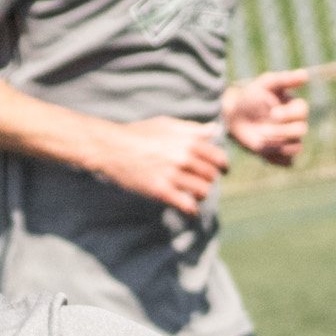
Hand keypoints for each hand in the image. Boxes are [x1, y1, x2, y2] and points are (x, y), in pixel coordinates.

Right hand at [99, 115, 228, 211]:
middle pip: (211, 175)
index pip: (218, 157)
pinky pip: (186, 205)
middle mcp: (183, 157)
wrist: (112, 147)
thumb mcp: (166, 124)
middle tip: (202, 182)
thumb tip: (214, 130)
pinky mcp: (161, 190)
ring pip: (202, 190)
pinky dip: (191, 210)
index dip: (223, 166)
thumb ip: (192, 129)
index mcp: (187, 141)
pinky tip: (190, 210)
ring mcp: (172, 174)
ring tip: (194, 195)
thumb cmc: (138, 133)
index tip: (222, 171)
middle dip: (209, 180)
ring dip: (201, 195)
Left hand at [224, 71, 308, 167]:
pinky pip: (287, 162)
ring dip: (279, 145)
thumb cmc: (250, 97)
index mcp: (294, 108)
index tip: (272, 112)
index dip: (289, 114)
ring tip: (261, 139)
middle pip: (301, 130)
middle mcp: (294, 124)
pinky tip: (263, 150)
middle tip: (263, 129)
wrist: (233, 117)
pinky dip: (277, 159)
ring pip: (296, 148)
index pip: (302, 111)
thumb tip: (305, 74)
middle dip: (282, 131)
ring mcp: (288, 141)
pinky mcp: (279, 155)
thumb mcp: (265, 84)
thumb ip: (285, 80)